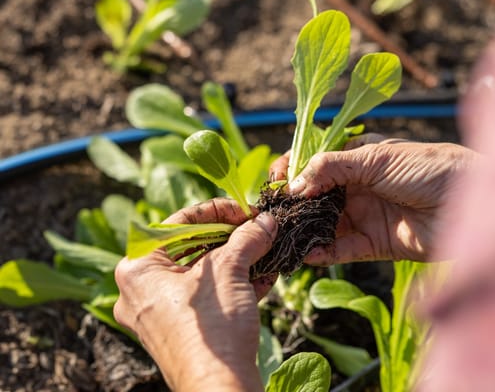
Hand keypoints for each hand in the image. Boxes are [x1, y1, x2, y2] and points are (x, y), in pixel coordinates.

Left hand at [113, 198, 277, 391]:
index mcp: (138, 269)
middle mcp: (141, 291)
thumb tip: (266, 221)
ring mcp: (160, 314)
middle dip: (230, 238)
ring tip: (265, 250)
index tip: (244, 209)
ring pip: (202, 275)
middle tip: (256, 228)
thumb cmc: (212, 328)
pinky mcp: (180, 331)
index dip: (216, 211)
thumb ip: (247, 238)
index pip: (178, 223)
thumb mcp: (230, 272)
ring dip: (238, 261)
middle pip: (190, 248)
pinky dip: (234, 284)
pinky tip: (264, 277)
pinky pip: (207, 297)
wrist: (219, 389)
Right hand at [270, 134, 476, 263]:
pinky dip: (323, 252)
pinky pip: (341, 249)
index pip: (317, 163)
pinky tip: (307, 253)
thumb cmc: (428, 168)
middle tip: (272, 212)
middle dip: (293, 204)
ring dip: (304, 230)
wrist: (470, 203)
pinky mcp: (374, 244)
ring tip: (282, 235)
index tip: (276, 179)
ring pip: (325, 224)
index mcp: (358, 158)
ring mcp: (365, 215)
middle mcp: (358, 187)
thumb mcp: (376, 159)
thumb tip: (294, 184)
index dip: (294, 169)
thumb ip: (331, 168)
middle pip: (316, 196)